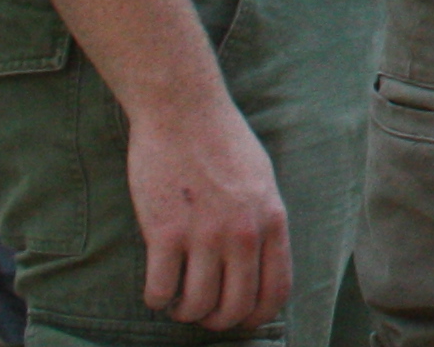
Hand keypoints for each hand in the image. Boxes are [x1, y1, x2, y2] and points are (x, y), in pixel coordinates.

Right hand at [126, 93, 289, 331]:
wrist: (184, 112)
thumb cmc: (222, 142)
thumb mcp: (262, 181)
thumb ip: (263, 221)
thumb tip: (260, 262)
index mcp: (271, 220)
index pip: (276, 290)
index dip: (257, 316)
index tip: (240, 319)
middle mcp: (243, 233)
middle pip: (235, 306)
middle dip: (218, 321)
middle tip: (202, 312)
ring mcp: (204, 235)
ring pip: (197, 305)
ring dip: (185, 312)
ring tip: (178, 300)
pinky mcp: (164, 233)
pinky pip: (160, 290)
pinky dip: (157, 299)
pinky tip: (157, 287)